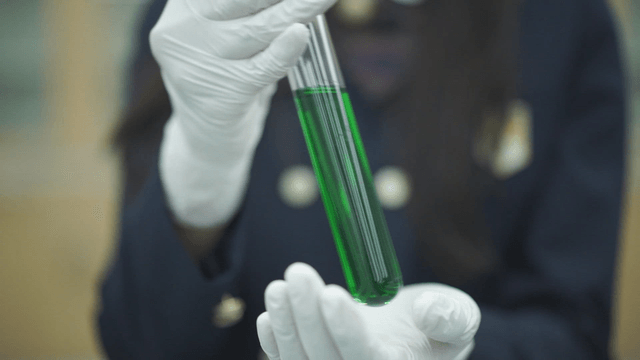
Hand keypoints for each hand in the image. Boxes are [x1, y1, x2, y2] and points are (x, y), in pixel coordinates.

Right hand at [151, 0, 335, 226]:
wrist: (207, 139)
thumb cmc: (227, 74)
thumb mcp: (231, 34)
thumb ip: (254, 11)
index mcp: (183, 9)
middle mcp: (181, 31)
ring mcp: (199, 64)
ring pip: (258, 29)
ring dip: (298, 9)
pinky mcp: (223, 95)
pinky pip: (263, 68)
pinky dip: (285, 51)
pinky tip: (300, 34)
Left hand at [257, 263, 479, 359]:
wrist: (413, 333)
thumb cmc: (436, 325)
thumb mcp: (459, 316)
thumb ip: (450, 317)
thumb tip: (428, 311)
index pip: (367, 358)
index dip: (346, 330)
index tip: (332, 293)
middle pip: (326, 359)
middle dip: (309, 316)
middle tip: (298, 273)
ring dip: (288, 325)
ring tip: (278, 287)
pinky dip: (276, 342)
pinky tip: (270, 315)